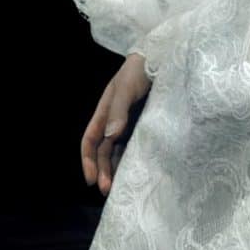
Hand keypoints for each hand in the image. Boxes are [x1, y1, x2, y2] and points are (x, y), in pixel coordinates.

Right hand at [80, 53, 150, 196]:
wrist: (161, 59)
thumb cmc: (139, 71)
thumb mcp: (126, 88)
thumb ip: (118, 111)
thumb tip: (110, 136)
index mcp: (104, 111)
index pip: (90, 140)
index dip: (88, 160)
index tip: (91, 180)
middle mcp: (114, 121)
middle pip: (103, 150)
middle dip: (102, 170)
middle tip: (107, 190)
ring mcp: (129, 124)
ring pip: (117, 151)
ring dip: (115, 168)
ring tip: (118, 188)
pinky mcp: (144, 125)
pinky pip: (134, 146)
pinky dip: (131, 159)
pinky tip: (134, 172)